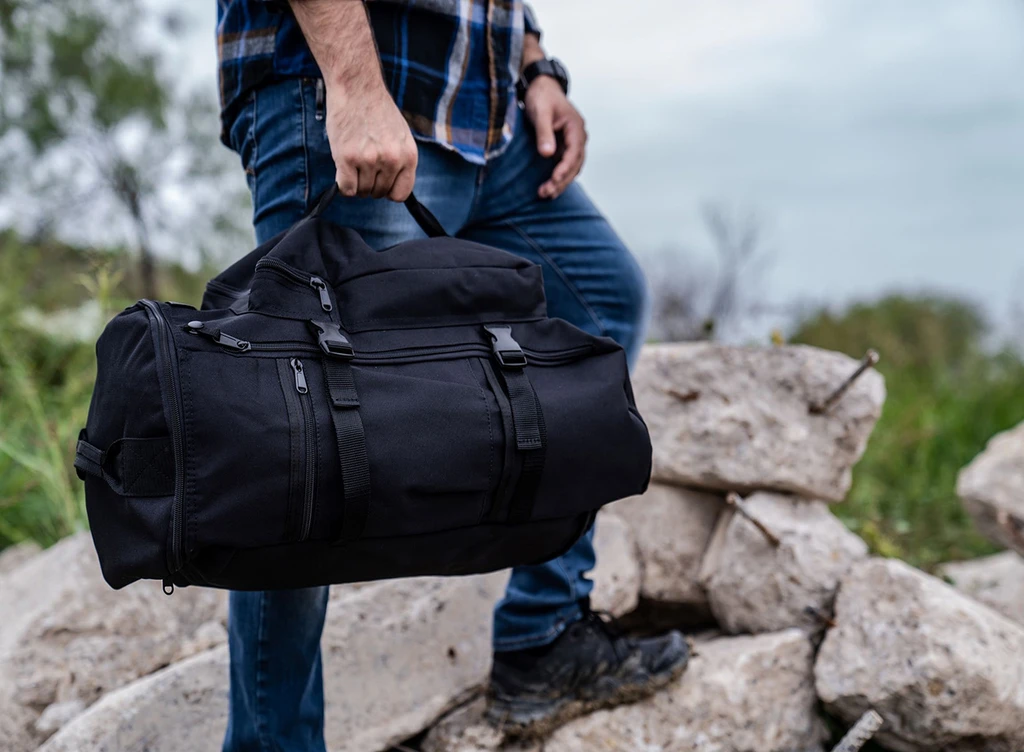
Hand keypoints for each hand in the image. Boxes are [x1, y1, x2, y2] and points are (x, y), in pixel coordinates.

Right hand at [325, 81, 418, 200]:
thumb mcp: (401, 136)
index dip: (388, 191)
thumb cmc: (377, 110)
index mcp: (408, 156)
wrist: (357, 87)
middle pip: (379, 193)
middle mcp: (391, 160)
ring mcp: (369, 160)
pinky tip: (343, 168)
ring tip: (353, 160)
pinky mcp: (347, 158)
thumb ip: (400, 160)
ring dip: (355, 181)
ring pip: (361, 191)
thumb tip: (394, 187)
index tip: (380, 181)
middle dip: (369, 184)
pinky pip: (346, 188)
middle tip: (362, 166)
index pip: (401, 194)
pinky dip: (343, 184)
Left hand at [524, 77, 587, 199]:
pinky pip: (565, 165)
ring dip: (561, 182)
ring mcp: (573, 143)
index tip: (554, 179)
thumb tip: (547, 154)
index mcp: (576, 127)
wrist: (541, 88)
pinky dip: (559, 177)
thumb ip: (544, 133)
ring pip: (572, 168)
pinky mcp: (564, 147)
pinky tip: (550, 187)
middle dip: (562, 180)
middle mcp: (578, 137)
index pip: (574, 152)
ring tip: (546, 194)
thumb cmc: (542, 97)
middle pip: (575, 164)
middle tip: (546, 192)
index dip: (565, 168)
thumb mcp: (541, 112)